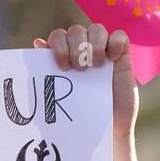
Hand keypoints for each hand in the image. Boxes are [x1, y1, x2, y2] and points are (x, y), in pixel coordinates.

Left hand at [34, 24, 138, 160]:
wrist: (107, 132)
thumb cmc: (81, 116)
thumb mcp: (60, 95)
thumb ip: (48, 70)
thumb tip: (37, 43)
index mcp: (65, 58)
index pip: (58, 36)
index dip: (59, 45)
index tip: (62, 67)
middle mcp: (83, 52)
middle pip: (76, 30)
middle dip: (76, 46)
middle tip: (80, 70)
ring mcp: (103, 53)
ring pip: (97, 28)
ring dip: (94, 44)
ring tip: (96, 66)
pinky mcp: (122, 57)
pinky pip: (120, 36)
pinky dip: (115, 42)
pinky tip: (112, 59)